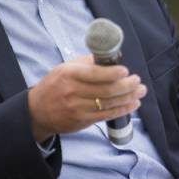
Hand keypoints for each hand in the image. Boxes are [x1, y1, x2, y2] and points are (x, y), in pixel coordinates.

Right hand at [27, 55, 147, 141]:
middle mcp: (72, 91)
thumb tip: (109, 58)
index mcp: (68, 74)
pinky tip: (133, 104)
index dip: (112, 73)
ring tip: (141, 92)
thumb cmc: (55, 85)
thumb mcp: (65, 68)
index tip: (126, 71)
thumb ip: (86, 62)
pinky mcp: (82, 121)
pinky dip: (122, 110)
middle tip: (138, 82)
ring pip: (108, 104)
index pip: (94, 74)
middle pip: (106, 90)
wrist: (37, 111)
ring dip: (128, 98)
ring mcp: (77, 108)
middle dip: (127, 86)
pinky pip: (106, 115)